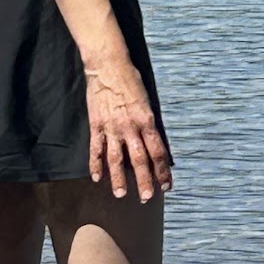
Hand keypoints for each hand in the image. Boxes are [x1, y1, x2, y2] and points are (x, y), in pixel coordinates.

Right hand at [85, 54, 172, 200]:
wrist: (108, 65)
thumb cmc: (131, 80)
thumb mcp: (148, 101)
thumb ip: (149, 123)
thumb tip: (154, 142)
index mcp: (147, 121)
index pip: (158, 152)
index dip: (163, 170)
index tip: (166, 185)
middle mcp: (131, 127)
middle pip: (140, 160)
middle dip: (144, 181)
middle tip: (147, 197)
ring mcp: (112, 127)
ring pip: (116, 159)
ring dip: (119, 178)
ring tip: (121, 194)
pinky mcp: (96, 125)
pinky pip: (96, 149)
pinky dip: (96, 164)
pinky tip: (97, 177)